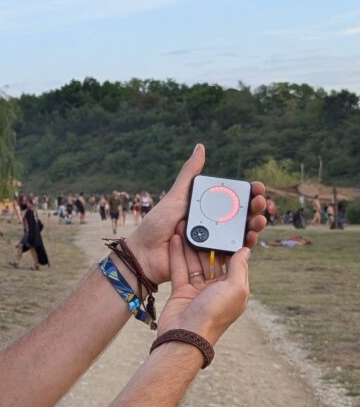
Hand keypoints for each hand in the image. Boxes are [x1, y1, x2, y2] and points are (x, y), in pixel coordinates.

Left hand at [126, 144, 266, 284]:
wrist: (145, 253)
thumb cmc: (157, 224)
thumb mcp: (176, 196)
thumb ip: (189, 174)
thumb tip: (200, 147)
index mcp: (206, 208)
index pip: (234, 198)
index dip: (249, 192)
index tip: (257, 186)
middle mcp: (213, 223)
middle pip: (242, 214)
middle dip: (255, 207)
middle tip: (260, 202)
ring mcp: (215, 241)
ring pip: (241, 232)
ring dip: (255, 226)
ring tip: (260, 220)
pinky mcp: (214, 258)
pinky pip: (233, 252)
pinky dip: (245, 245)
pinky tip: (251, 238)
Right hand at [158, 234, 249, 345]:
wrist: (185, 336)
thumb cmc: (213, 314)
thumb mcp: (235, 289)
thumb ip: (239, 268)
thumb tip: (246, 250)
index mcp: (234, 289)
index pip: (235, 262)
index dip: (230, 245)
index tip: (227, 226)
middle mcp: (217, 289)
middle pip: (213, 260)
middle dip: (208, 242)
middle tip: (203, 221)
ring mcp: (198, 290)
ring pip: (195, 262)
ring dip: (190, 244)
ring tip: (186, 224)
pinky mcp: (181, 291)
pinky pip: (179, 269)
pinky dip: (177, 254)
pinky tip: (175, 238)